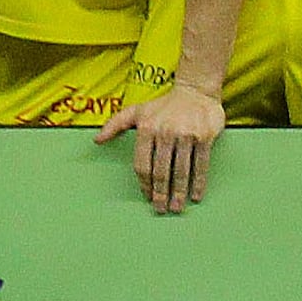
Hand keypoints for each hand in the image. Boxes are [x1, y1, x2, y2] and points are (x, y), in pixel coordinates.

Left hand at [97, 80, 226, 213]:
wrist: (196, 91)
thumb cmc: (164, 105)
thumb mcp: (137, 111)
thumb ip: (115, 124)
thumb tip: (97, 140)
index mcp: (146, 128)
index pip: (142, 164)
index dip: (144, 184)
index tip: (147, 197)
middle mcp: (165, 131)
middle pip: (161, 171)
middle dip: (160, 194)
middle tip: (161, 209)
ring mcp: (186, 134)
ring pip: (181, 171)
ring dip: (178, 193)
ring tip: (176, 208)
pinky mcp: (204, 136)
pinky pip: (200, 165)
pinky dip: (198, 183)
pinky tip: (196, 196)